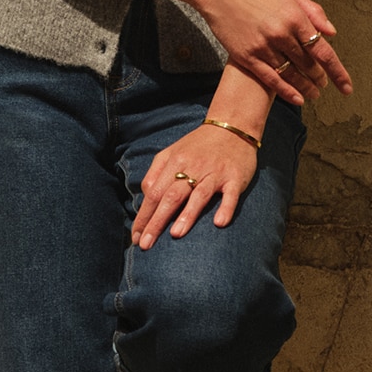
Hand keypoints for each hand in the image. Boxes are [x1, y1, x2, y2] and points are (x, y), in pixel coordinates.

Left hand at [133, 125, 258, 249]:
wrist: (232, 126)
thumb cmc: (198, 146)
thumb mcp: (172, 153)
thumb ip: (156, 173)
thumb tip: (146, 198)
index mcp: (174, 162)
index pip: (154, 193)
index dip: (143, 215)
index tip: (136, 237)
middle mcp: (193, 168)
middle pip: (171, 197)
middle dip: (157, 222)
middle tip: (146, 245)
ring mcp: (215, 173)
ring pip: (199, 195)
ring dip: (187, 215)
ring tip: (176, 235)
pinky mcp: (235, 177)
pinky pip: (231, 195)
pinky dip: (226, 208)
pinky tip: (219, 223)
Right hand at [191, 0, 351, 107]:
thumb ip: (313, 12)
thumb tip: (331, 33)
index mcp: (294, 17)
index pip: (323, 51)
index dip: (337, 72)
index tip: (347, 87)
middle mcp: (281, 34)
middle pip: (308, 65)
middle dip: (320, 79)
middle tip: (324, 84)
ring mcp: (263, 47)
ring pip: (291, 75)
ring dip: (306, 88)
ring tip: (314, 94)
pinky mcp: (246, 56)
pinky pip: (271, 79)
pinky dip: (286, 91)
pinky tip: (297, 98)